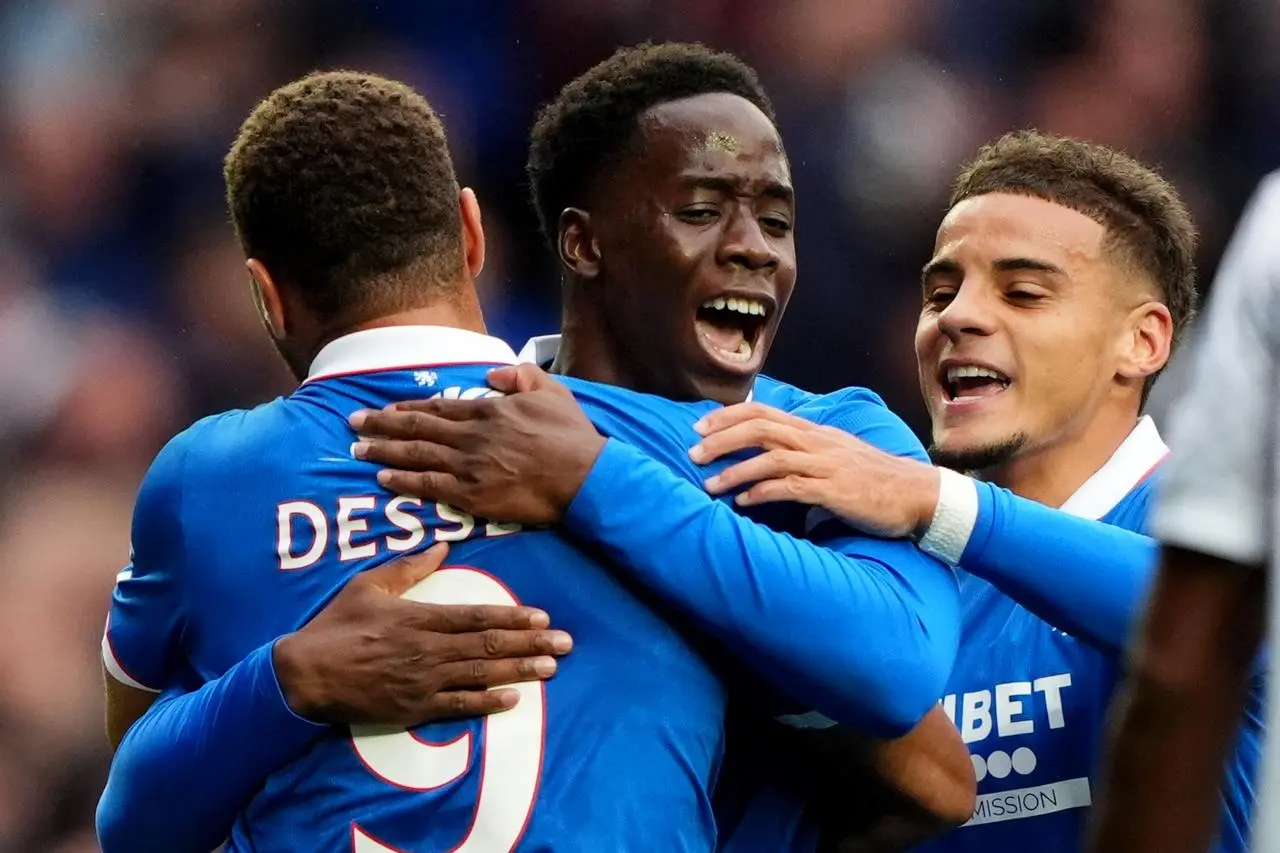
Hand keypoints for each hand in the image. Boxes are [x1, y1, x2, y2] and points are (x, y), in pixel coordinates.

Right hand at [273, 542, 573, 725]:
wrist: (306, 674)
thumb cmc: (337, 626)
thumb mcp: (369, 586)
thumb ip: (409, 568)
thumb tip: (444, 544)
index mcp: (420, 617)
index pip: (476, 615)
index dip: (513, 616)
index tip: (542, 617)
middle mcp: (428, 649)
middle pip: (488, 644)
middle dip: (530, 644)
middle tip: (565, 644)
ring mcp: (422, 681)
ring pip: (480, 673)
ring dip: (519, 670)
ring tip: (550, 668)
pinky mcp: (413, 708)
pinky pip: (457, 706)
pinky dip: (486, 702)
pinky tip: (513, 699)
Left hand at [349, 364, 605, 524]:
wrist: (583, 477)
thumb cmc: (571, 436)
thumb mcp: (551, 391)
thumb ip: (520, 376)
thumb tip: (492, 373)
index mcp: (488, 410)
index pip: (438, 407)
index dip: (408, 407)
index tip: (385, 407)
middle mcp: (470, 435)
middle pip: (416, 427)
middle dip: (381, 424)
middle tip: (352, 422)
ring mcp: (468, 465)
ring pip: (415, 454)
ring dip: (382, 449)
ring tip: (357, 448)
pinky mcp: (472, 495)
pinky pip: (428, 485)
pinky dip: (403, 479)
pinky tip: (383, 476)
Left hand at [689, 403, 940, 538]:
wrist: (918, 495)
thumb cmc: (874, 480)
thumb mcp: (836, 457)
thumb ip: (804, 454)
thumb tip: (768, 460)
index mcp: (815, 432)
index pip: (764, 412)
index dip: (728, 416)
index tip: (699, 427)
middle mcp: (818, 442)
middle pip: (761, 428)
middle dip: (722, 439)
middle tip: (692, 453)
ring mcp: (826, 465)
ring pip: (771, 458)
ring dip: (735, 470)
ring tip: (709, 484)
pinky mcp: (834, 491)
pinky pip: (791, 488)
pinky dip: (762, 493)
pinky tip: (743, 502)